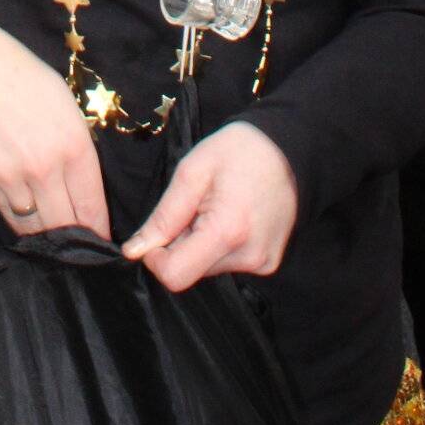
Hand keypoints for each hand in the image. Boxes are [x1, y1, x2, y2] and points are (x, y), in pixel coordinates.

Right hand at [0, 24, 109, 237]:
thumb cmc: (19, 74)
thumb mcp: (63, 103)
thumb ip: (74, 144)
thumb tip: (79, 180)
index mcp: (72, 145)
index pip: (92, 205)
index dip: (99, 228)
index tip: (101, 239)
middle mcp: (45, 169)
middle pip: (66, 226)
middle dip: (75, 239)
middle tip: (78, 244)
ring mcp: (12, 179)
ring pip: (35, 228)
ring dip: (45, 235)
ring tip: (52, 237)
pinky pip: (7, 214)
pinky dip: (18, 219)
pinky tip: (25, 216)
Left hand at [122, 121, 298, 290]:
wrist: (290, 148)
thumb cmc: (238, 151)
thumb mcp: (192, 171)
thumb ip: (164, 216)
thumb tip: (134, 251)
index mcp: (227, 232)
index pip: (175, 276)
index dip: (156, 257)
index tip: (159, 230)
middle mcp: (248, 257)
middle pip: (191, 269)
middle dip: (181, 242)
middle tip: (197, 206)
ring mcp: (262, 263)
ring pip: (207, 266)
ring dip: (201, 242)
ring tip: (217, 206)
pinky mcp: (269, 264)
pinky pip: (228, 263)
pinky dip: (219, 244)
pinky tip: (232, 216)